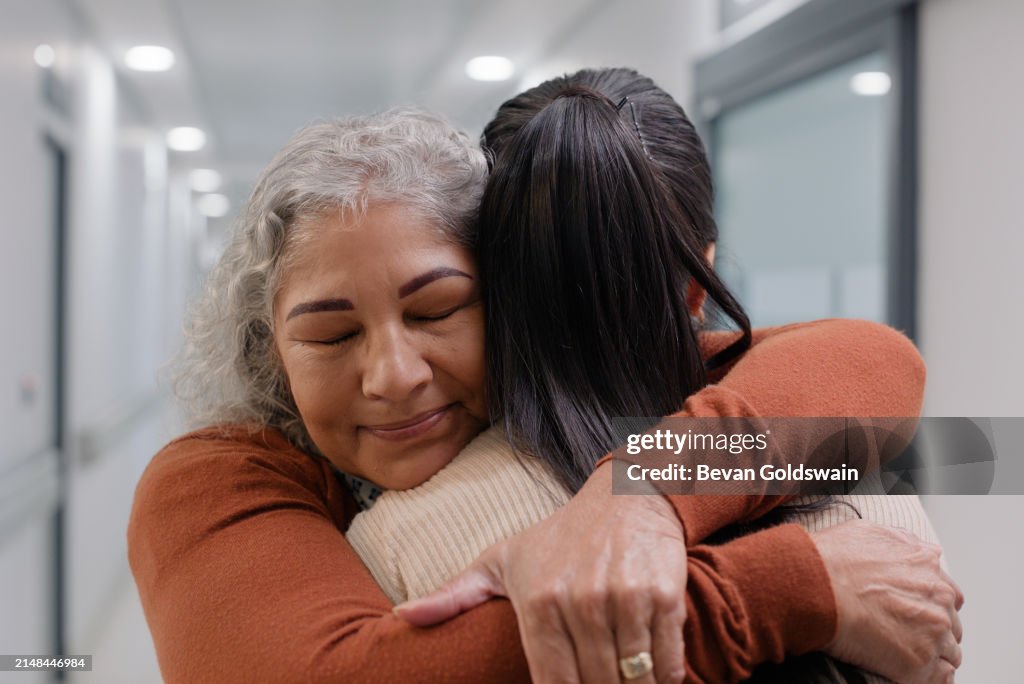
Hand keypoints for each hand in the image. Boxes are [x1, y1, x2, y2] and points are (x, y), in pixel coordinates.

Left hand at [394, 462, 687, 683]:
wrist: (626, 495)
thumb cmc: (560, 536)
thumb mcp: (502, 560)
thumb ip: (455, 595)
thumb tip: (403, 615)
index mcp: (538, 603)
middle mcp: (580, 603)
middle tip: (597, 679)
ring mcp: (623, 600)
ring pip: (632, 681)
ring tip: (622, 675)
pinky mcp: (663, 597)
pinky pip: (667, 664)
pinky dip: (665, 677)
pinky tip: (652, 670)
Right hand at [813, 520, 963, 682]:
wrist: (814, 585)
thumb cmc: (830, 559)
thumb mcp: (869, 531)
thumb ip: (901, 542)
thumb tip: (912, 549)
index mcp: (926, 563)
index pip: (947, 593)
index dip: (930, 605)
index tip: (915, 613)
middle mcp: (938, 596)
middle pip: (950, 623)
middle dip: (933, 630)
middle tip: (906, 635)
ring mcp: (933, 629)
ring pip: (949, 652)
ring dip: (933, 654)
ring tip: (905, 656)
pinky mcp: (920, 660)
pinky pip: (941, 677)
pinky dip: (931, 677)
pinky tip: (912, 672)